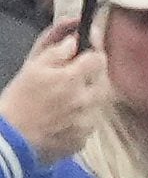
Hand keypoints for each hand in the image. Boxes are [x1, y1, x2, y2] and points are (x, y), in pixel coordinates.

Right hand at [1, 24, 105, 167]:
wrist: (12, 137)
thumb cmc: (19, 99)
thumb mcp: (31, 67)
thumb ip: (56, 51)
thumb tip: (75, 40)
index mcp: (70, 79)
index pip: (98, 59)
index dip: (94, 52)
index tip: (88, 51)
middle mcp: (84, 100)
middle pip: (105, 81)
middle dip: (94, 76)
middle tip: (76, 76)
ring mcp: (87, 121)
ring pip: (100, 102)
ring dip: (90, 96)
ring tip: (66, 97)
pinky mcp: (85, 138)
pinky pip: (92, 121)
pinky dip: (83, 115)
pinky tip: (65, 115)